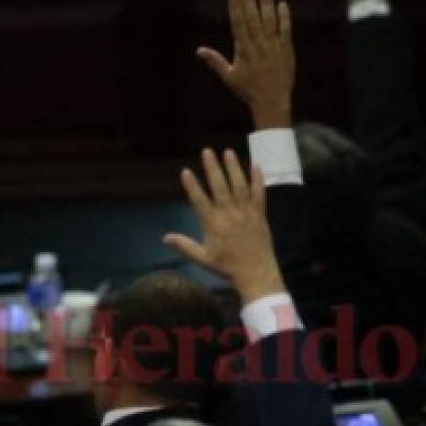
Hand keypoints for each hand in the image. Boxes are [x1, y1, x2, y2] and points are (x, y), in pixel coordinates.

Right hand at [163, 149, 285, 303]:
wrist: (255, 273)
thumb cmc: (227, 267)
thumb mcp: (203, 258)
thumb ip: (184, 246)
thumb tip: (165, 238)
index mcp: (213, 224)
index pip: (199, 200)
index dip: (192, 185)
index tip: (185, 171)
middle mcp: (229, 215)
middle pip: (219, 186)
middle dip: (212, 168)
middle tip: (207, 151)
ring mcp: (246, 213)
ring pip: (239, 185)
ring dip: (233, 167)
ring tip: (227, 152)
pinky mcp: (260, 214)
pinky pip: (259, 193)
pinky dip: (257, 178)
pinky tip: (255, 164)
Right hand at [197, 0, 294, 130]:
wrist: (272, 102)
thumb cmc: (248, 90)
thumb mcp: (229, 76)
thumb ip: (215, 61)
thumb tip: (199, 50)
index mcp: (243, 50)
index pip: (238, 23)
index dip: (235, 5)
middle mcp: (258, 45)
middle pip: (252, 18)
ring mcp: (273, 47)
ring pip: (270, 21)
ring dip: (266, 3)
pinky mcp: (286, 50)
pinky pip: (285, 30)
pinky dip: (284, 17)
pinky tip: (282, 4)